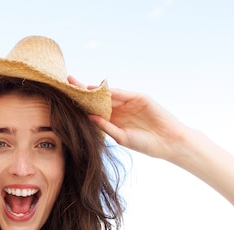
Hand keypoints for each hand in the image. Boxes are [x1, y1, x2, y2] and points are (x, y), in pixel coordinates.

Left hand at [68, 76, 198, 162]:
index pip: (94, 110)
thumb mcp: (121, 136)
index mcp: (113, 120)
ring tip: (79, 84)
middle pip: (98, 98)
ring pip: (109, 94)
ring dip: (95, 89)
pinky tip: (100, 89)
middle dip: (84, 91)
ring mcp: (129, 102)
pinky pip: (123, 93)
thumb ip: (106, 126)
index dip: (81, 104)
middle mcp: (119, 110)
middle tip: (68, 82)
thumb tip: (88, 117)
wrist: (168, 142)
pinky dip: (112, 91)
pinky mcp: (140, 98)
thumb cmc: (144, 144)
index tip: (66, 99)